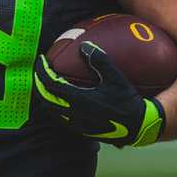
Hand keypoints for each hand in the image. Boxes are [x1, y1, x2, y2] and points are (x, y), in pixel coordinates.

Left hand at [33, 41, 164, 147]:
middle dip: (38, 83)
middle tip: (38, 71)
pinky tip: (60, 99)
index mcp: (79, 99)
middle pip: (45, 98)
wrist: (138, 127)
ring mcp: (76, 124)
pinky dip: (54, 106)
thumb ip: (100, 61)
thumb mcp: (116, 78)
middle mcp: (74, 113)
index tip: (41, 59)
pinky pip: (60, 118)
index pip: (51, 84)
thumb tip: (85, 46)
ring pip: (51, 110)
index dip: (42, 71)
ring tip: (44, 84)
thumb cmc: (128, 101)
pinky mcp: (81, 130)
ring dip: (44, 96)